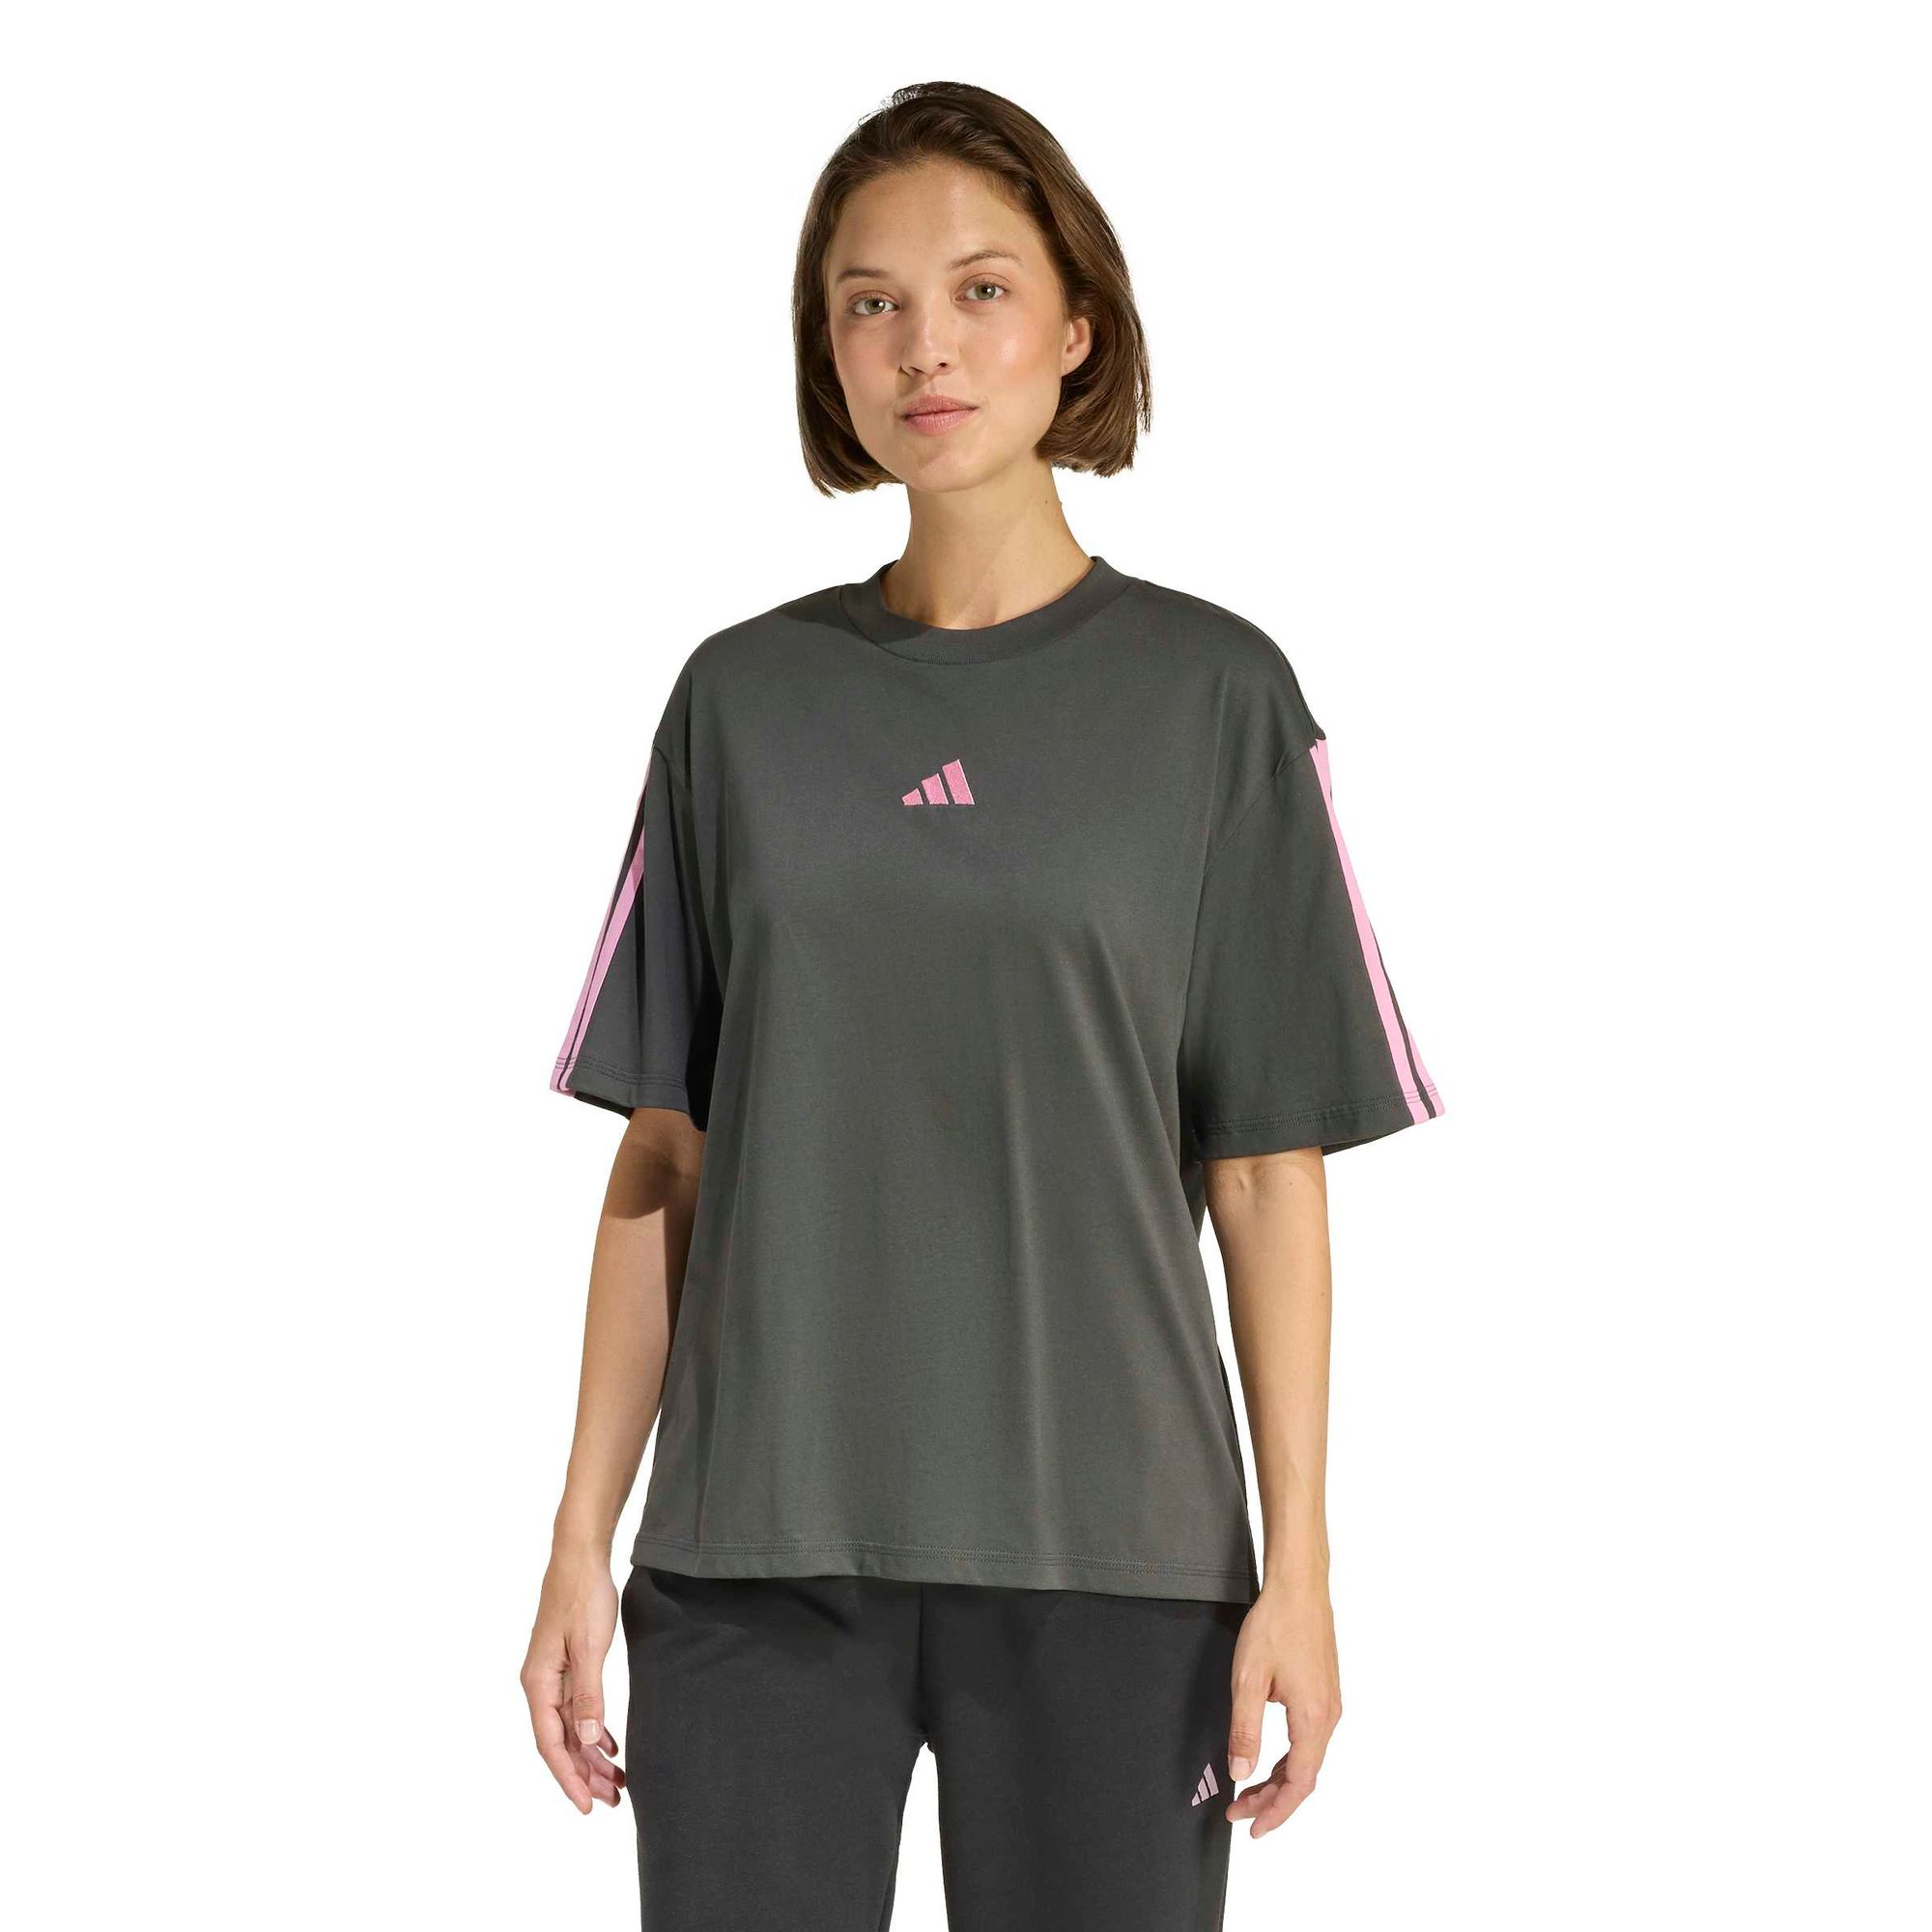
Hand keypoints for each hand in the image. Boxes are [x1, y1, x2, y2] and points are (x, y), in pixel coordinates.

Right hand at [521, 1545, 625, 1812]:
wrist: (581, 1555)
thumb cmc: (582, 1595)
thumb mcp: (589, 1647)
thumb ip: (588, 1696)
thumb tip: (588, 1742)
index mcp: (538, 1682)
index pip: (550, 1743)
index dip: (568, 1777)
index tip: (586, 1806)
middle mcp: (540, 1683)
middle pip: (560, 1741)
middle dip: (584, 1774)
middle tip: (612, 1800)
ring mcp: (552, 1675)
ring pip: (570, 1728)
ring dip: (591, 1755)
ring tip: (616, 1781)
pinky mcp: (567, 1665)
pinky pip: (577, 1709)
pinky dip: (593, 1729)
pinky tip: (609, 1745)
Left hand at [1224, 1580, 1340, 1838]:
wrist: (1299, 1586)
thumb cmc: (1275, 1625)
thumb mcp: (1248, 1679)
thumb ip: (1244, 1730)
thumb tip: (1240, 1772)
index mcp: (1313, 1719)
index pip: (1298, 1784)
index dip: (1275, 1811)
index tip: (1250, 1827)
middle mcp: (1328, 1717)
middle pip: (1303, 1776)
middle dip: (1271, 1800)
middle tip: (1238, 1811)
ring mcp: (1330, 1704)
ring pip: (1306, 1759)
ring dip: (1278, 1779)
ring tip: (1248, 1790)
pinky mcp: (1325, 1692)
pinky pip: (1309, 1740)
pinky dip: (1288, 1758)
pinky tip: (1268, 1758)